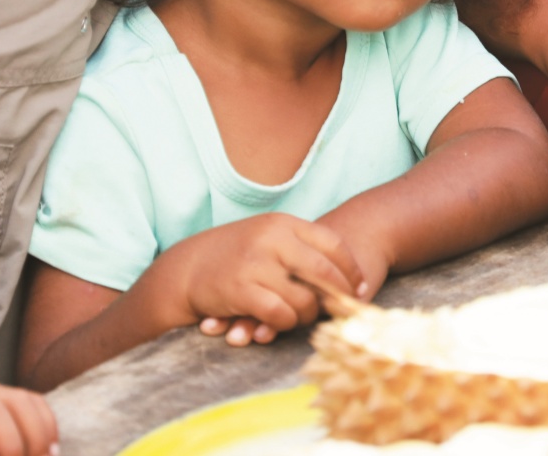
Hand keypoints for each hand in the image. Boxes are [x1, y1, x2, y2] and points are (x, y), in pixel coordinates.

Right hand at [196, 222, 390, 344]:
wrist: (186, 268)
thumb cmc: (236, 255)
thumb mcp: (268, 237)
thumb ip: (300, 247)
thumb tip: (345, 271)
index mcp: (283, 224)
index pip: (332, 243)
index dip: (350, 268)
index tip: (361, 286)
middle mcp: (272, 239)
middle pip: (323, 271)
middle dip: (340, 294)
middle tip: (347, 309)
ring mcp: (255, 263)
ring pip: (303, 297)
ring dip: (310, 314)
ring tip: (307, 317)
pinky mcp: (240, 289)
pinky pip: (278, 313)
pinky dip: (285, 323)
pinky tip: (282, 323)